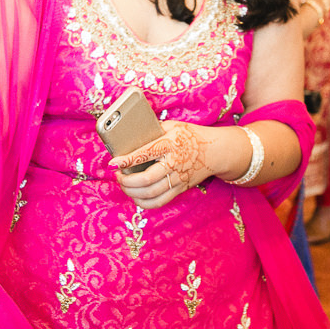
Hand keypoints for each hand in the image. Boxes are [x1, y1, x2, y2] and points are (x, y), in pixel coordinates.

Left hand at [110, 120, 232, 209]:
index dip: (127, 160)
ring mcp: (178, 179)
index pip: (145, 154)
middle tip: (118, 176)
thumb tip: (129, 137)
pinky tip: (135, 196)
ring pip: (151, 194)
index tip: (112, 163)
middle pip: (146, 180)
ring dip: (132, 193)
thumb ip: (153, 131)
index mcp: (170, 144)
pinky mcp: (180, 189)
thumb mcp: (173, 126)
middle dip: (127, 181)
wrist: (217, 151)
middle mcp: (174, 164)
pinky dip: (143, 203)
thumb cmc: (191, 136)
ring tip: (124, 185)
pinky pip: (159, 202)